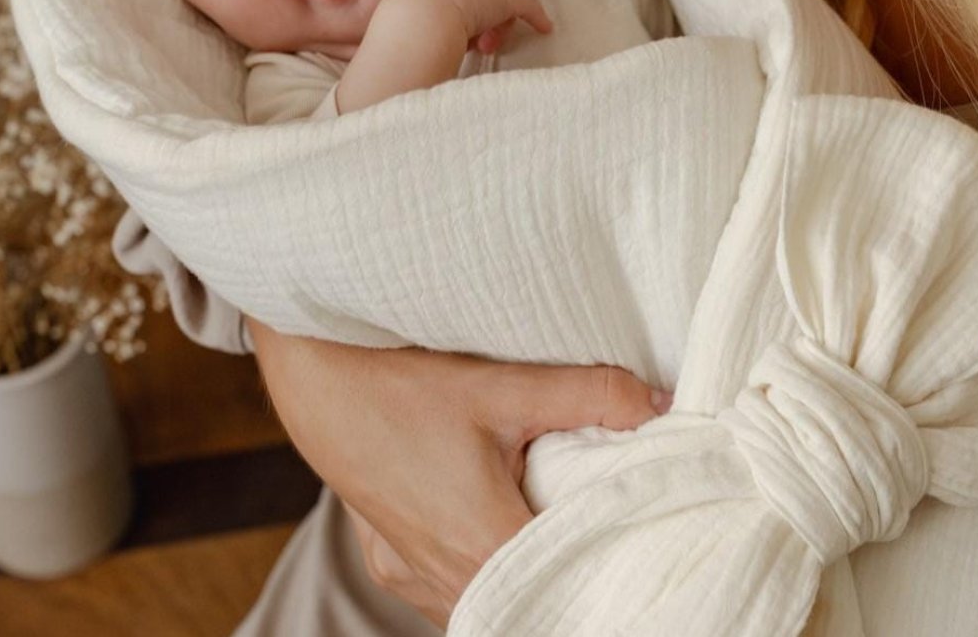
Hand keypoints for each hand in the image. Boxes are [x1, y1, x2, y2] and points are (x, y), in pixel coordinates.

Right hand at [248, 319, 669, 628]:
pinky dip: (480, 570)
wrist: (315, 376)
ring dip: (522, 572)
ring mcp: (411, 575)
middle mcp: (443, 576)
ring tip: (552, 525)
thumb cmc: (403, 383)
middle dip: (567, 570)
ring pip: (486, 601)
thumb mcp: (506, 385)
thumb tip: (662, 404)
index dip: (604, 567)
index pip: (564, 585)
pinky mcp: (391, 562)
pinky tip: (499, 531)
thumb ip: (592, 396)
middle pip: (527, 598)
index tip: (633, 544)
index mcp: (482, 543)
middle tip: (603, 528)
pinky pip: (449, 590)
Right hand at [400, 0, 553, 53]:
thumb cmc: (410, 15)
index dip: (470, 3)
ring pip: (505, 3)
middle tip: (476, 41)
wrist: (418, 18)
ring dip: (496, 29)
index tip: (462, 22)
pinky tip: (544, 28)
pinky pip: (529, 7)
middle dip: (485, 17)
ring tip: (481, 47)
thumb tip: (450, 14)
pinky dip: (537, 18)